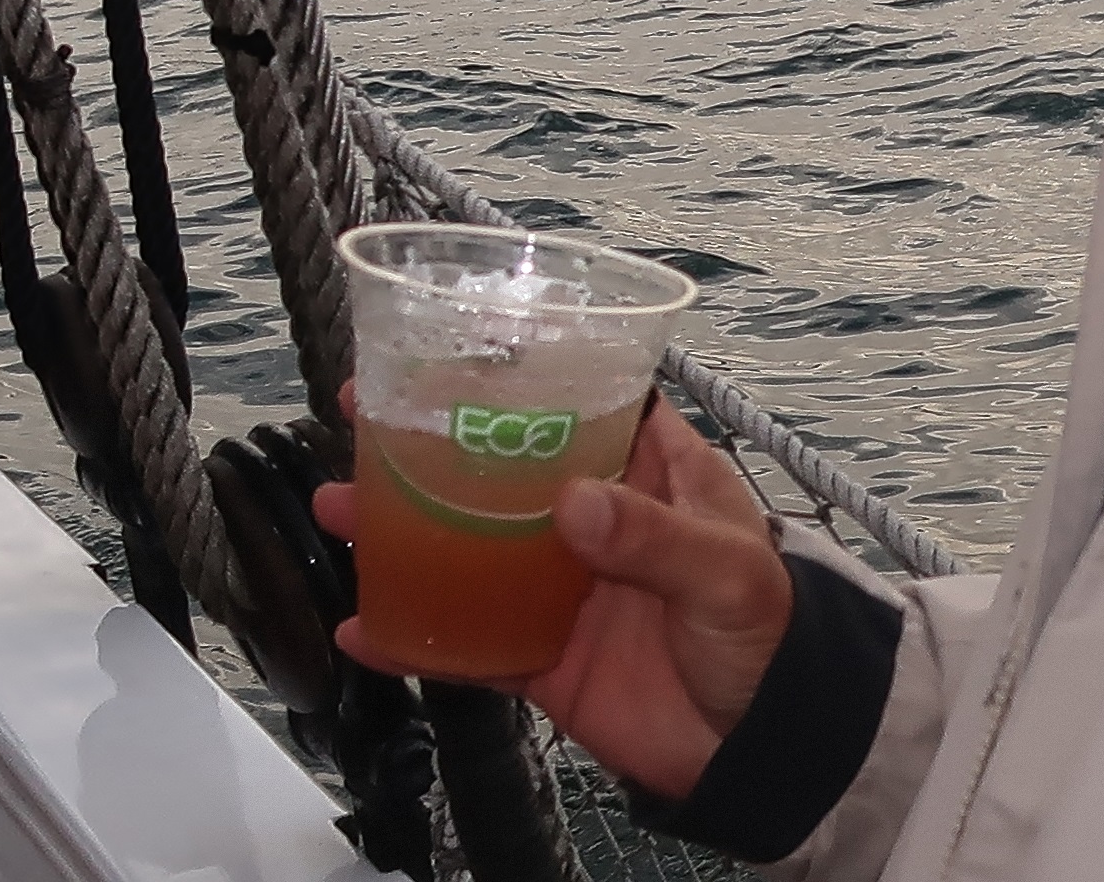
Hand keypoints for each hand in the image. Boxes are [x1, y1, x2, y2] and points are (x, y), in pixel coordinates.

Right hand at [314, 391, 794, 799]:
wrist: (759, 746)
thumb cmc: (768, 635)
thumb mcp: (727, 571)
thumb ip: (656, 538)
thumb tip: (574, 501)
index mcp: (651, 472)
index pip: (578, 402)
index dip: (514, 376)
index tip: (442, 356)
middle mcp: (598, 519)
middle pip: (502, 468)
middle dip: (430, 445)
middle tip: (358, 421)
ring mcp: (562, 588)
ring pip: (468, 546)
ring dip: (402, 529)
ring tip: (335, 508)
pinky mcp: (542, 657)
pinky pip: (467, 642)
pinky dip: (415, 635)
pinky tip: (362, 626)